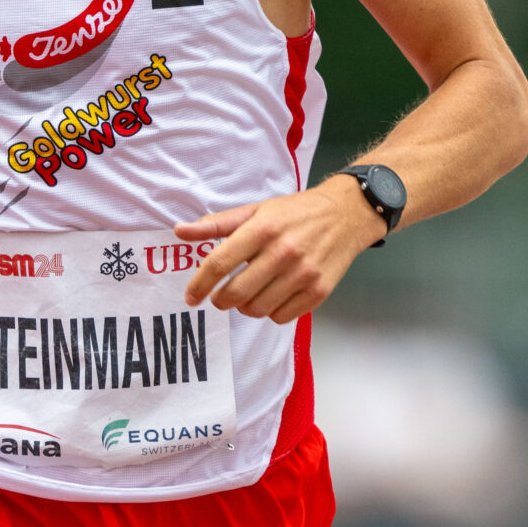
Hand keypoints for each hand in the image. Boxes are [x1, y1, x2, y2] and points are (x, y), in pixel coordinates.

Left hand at [176, 178, 388, 322]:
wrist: (347, 215)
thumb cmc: (296, 212)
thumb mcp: (256, 209)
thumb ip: (217, 224)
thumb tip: (180, 231)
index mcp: (263, 228)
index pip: (220, 263)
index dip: (199, 284)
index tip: (191, 297)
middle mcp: (283, 252)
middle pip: (236, 293)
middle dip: (220, 301)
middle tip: (220, 298)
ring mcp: (303, 274)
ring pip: (257, 309)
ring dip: (245, 307)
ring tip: (249, 293)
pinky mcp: (318, 291)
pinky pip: (281, 316)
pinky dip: (270, 312)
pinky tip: (272, 296)